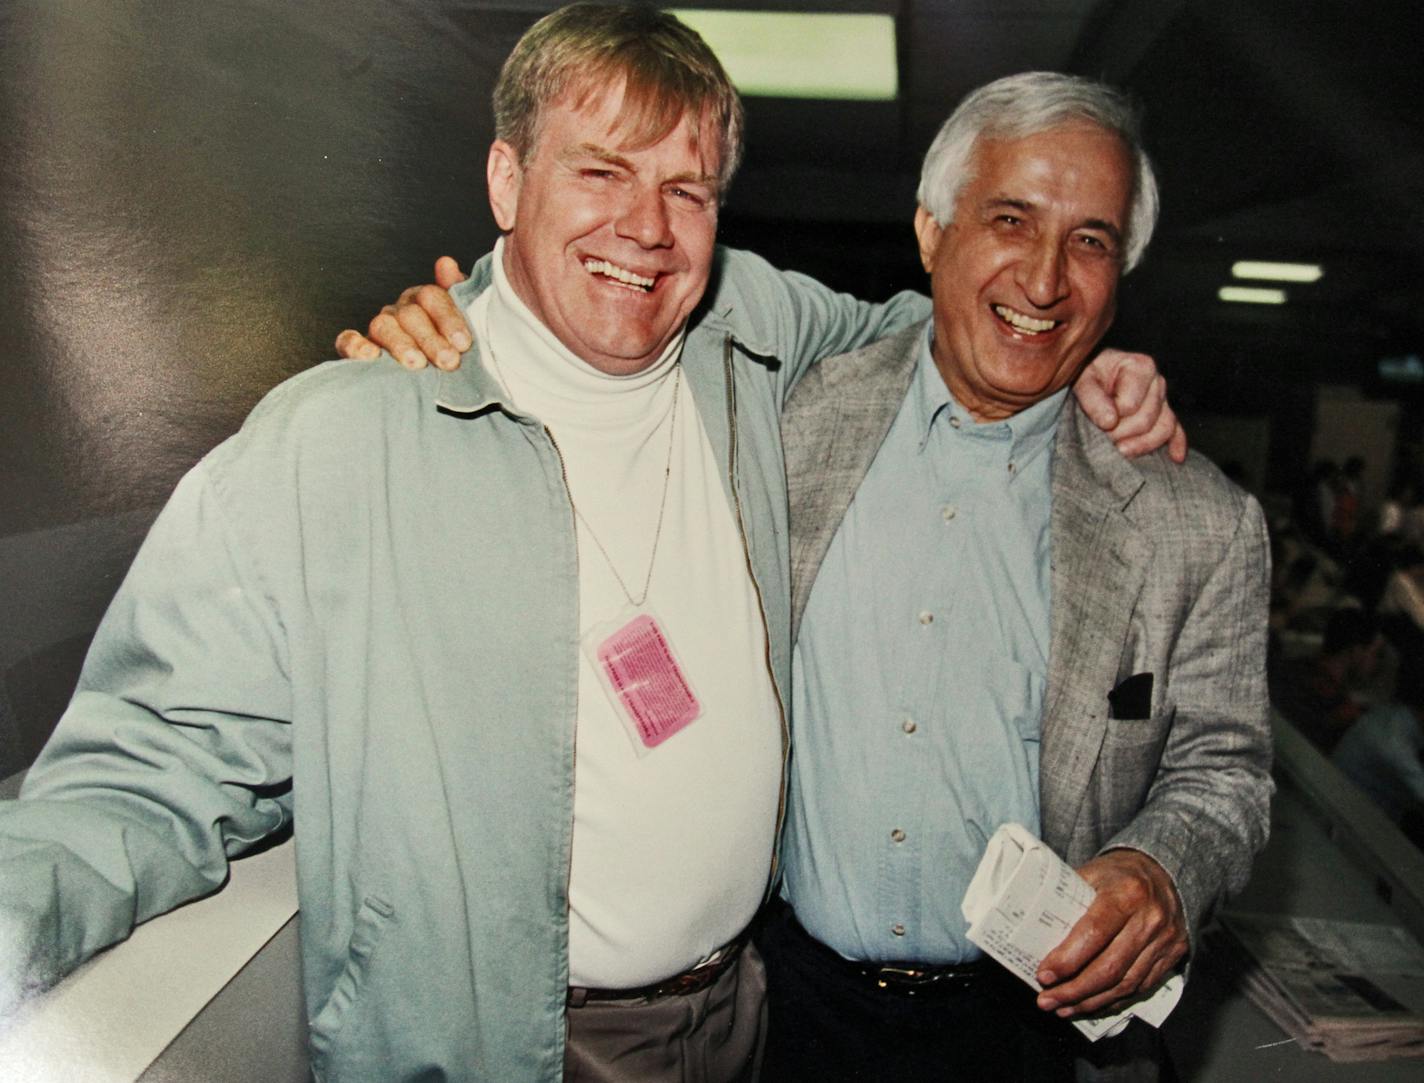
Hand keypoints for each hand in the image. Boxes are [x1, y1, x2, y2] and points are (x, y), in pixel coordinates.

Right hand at [334, 256, 470, 370]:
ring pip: (383, 326)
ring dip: (401, 345)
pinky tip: (371, 356)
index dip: (448, 319)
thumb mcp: (467, 325)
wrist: (441, 381)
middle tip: (449, 361)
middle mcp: (401, 310)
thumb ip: (460, 294)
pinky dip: (355, 346)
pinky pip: (348, 341)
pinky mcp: (360, 349)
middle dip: (431, 339)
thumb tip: (446, 264)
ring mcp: (380, 328)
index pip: (432, 297)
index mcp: (425, 299)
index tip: (463, 343)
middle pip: (410, 314)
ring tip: (417, 364)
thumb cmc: (456, 350)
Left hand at [1034, 849, 1186, 1017]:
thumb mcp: (1092, 873)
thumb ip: (1067, 896)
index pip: (1094, 933)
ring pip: (1126, 984)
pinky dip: (1113, 1001)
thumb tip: (1031, 926)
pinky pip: (1141, 988)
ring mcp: (1165, 940)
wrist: (1164, 872)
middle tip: (1047, 1000)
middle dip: (1074, 990)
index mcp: (1127, 892)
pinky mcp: (1173, 956)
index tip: (1044, 975)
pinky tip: (1091, 1005)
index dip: (1068, 959)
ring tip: (1063, 1008)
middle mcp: (1150, 918)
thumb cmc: (1118, 874)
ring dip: (1091, 1002)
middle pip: (1110, 967)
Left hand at [1073, 349, 1187, 462]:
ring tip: (1120, 451)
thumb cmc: (1089, 374)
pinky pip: (1175, 431)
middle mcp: (1157, 382)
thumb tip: (1109, 422)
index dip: (1111, 418)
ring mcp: (1163, 400)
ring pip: (1163, 429)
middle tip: (1102, 438)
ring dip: (1141, 445)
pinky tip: (1175, 457)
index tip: (1096, 421)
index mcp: (1141, 367)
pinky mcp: (1164, 416)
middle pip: (1146, 420)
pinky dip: (1176, 444)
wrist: (1093, 376)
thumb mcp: (1083, 379)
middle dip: (1121, 434)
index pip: (1130, 405)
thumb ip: (1093, 398)